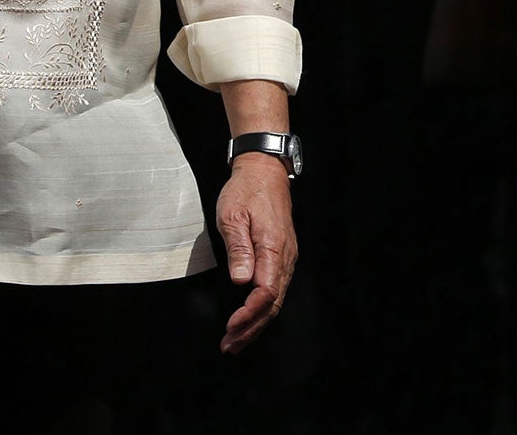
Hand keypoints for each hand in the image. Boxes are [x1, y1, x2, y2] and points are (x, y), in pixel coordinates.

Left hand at [214, 158, 296, 354]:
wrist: (264, 171)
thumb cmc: (245, 191)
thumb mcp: (232, 215)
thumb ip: (238, 248)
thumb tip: (241, 281)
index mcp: (274, 247)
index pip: (266, 292)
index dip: (249, 314)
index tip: (231, 326)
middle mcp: (285, 257)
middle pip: (273, 304)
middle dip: (251, 328)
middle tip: (229, 346)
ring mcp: (286, 257)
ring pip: (275, 300)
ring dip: (256, 323)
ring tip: (236, 341)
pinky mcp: (282, 256)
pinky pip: (275, 289)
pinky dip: (262, 309)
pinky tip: (250, 318)